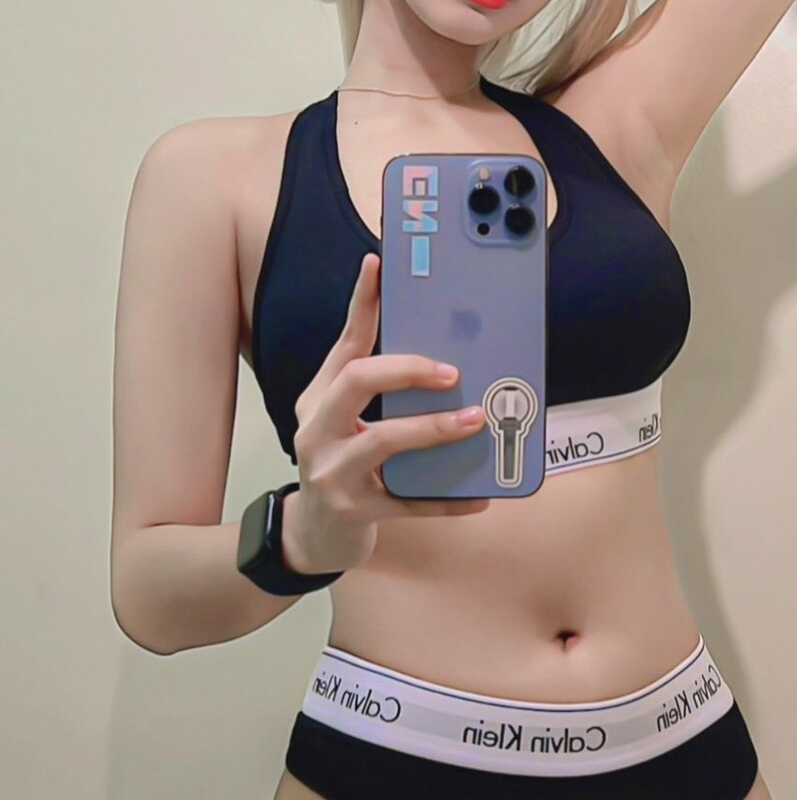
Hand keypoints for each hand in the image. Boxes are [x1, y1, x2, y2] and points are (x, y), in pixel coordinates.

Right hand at [282, 252, 490, 576]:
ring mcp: (332, 471)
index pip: (344, 342)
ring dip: (433, 428)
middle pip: (355, 381)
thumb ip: (381, 389)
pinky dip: (447, 499)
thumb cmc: (342, 463)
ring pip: (382, 439)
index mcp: (320, 397)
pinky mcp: (354, 510)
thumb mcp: (348, 420)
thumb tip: (445, 352)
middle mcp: (318, 428)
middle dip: (405, 369)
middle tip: (450, 371)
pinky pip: (408, 501)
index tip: (379, 265)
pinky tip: (480, 496)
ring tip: (474, 419)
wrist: (312, 534)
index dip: (362, 303)